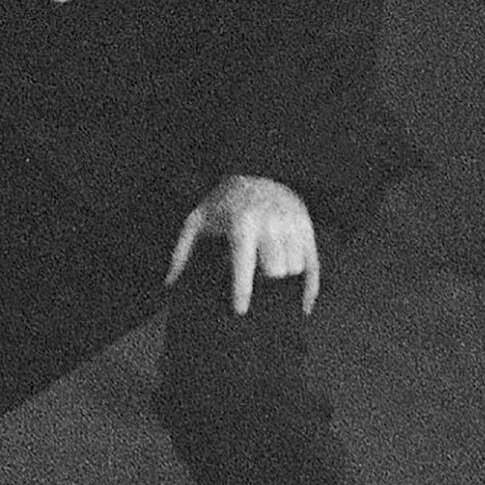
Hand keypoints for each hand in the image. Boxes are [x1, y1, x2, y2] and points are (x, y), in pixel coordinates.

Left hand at [167, 173, 320, 315]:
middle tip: (253, 268)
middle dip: (263, 276)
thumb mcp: (197, 221)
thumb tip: (170, 283)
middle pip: (274, 271)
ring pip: (294, 269)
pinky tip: (303, 306)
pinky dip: (309, 286)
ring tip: (267, 262)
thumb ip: (181, 252)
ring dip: (281, 272)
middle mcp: (271, 224)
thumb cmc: (222, 203)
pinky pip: (314, 265)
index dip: (242, 291)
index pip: (244, 265)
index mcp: (242, 223)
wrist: (256, 173)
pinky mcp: (307, 228)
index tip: (240, 311)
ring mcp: (293, 225)